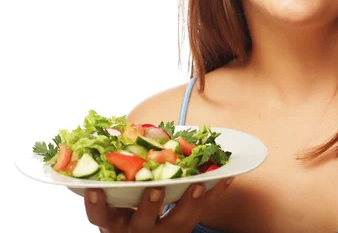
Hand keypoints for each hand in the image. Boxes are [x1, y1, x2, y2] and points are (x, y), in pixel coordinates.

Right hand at [84, 178, 232, 232]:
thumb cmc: (126, 208)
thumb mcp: (115, 198)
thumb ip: (116, 173)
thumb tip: (116, 130)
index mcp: (114, 220)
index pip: (100, 215)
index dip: (96, 203)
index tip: (96, 189)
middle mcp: (136, 229)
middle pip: (142, 222)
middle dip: (148, 206)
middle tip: (156, 188)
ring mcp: (162, 232)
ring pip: (177, 223)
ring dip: (189, 203)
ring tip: (199, 186)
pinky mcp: (185, 228)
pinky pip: (202, 213)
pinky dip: (215, 194)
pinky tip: (226, 177)